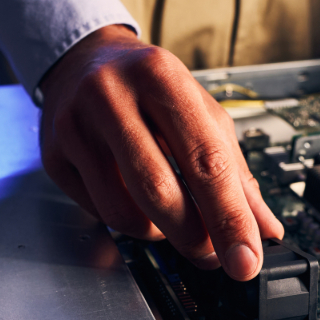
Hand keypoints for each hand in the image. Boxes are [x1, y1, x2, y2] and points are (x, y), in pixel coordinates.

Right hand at [38, 25, 283, 280]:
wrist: (84, 60)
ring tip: (171, 218)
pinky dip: (128, 221)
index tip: (245, 259)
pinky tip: (136, 201)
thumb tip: (264, 230)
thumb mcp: (201, 112)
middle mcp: (111, 96)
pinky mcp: (54, 155)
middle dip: (193, 236)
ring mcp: (75, 126)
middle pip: (158, 191)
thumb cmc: (150, 88)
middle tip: (212, 254)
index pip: (204, 160)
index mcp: (161, 76)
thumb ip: (234, 171)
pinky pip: (98, 212)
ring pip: (123, 212)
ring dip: (158, 232)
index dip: (229, 217)